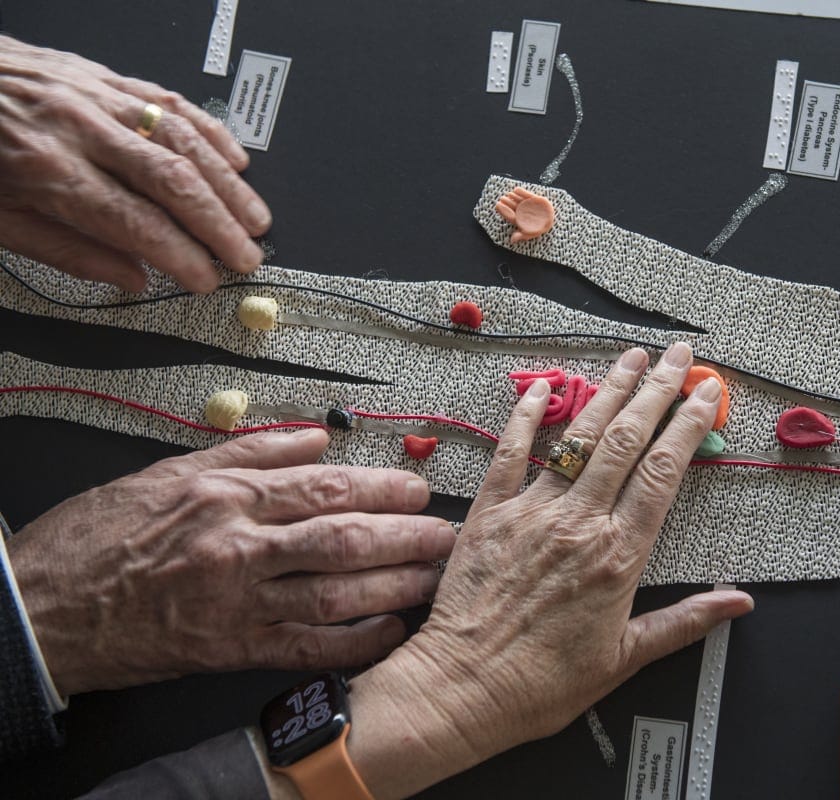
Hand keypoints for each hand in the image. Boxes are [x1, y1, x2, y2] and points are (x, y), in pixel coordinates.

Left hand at [0, 35, 271, 292]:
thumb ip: (68, 251)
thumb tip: (131, 279)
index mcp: (50, 171)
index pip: (137, 223)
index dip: (181, 256)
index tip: (206, 279)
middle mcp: (80, 128)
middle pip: (172, 181)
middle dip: (219, 225)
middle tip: (246, 256)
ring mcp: (97, 97)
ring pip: (182, 140)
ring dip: (227, 185)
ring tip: (255, 218)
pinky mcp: (104, 76)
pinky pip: (170, 101)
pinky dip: (210, 132)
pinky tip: (236, 160)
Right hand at [7, 429, 454, 696]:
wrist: (48, 607)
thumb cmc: (102, 536)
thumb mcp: (170, 471)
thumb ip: (249, 450)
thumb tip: (316, 435)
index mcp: (226, 495)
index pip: (324, 486)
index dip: (381, 486)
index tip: (418, 488)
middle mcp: (239, 547)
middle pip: (343, 537)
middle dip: (404, 535)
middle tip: (444, 532)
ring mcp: (237, 602)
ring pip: (335, 592)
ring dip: (394, 585)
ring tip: (434, 576)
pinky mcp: (231, 649)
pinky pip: (308, 648)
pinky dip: (355, 641)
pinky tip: (389, 631)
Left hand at [301, 343, 753, 798]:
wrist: (464, 690)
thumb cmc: (543, 684)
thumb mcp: (626, 658)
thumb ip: (686, 621)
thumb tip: (740, 602)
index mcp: (619, 555)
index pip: (663, 473)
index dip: (687, 426)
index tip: (706, 394)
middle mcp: (579, 523)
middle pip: (626, 441)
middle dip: (656, 391)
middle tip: (678, 356)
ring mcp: (532, 512)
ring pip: (577, 437)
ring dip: (607, 391)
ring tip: (631, 358)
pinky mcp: (490, 513)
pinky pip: (510, 452)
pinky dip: (525, 415)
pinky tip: (544, 386)